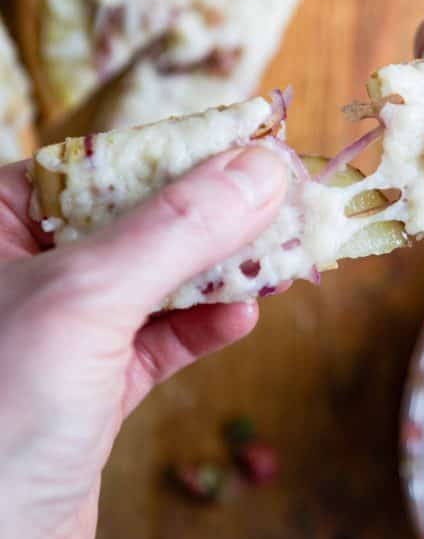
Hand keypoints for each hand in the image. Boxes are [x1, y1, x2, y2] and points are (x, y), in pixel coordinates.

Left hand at [0, 146, 285, 538]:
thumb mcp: (87, 298)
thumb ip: (177, 229)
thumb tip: (261, 168)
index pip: (97, 163)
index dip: (178, 154)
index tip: (252, 148)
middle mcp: (20, 273)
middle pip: (135, 221)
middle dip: (210, 218)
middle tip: (282, 203)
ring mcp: (54, 334)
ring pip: (153, 281)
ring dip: (218, 273)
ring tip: (278, 260)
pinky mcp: (87, 390)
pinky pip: (157, 340)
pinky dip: (203, 328)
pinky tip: (242, 319)